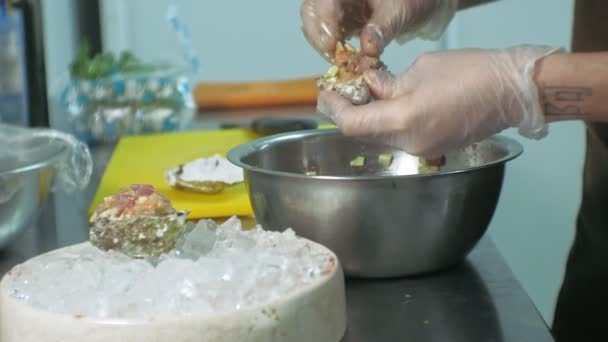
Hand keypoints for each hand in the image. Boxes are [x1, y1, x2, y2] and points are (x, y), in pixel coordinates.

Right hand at [300, 0, 457, 59]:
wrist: (427, 4)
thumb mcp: (401, 11)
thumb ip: (382, 28)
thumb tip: (367, 49)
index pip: (323, 1)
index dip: (323, 23)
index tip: (331, 46)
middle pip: (312, 13)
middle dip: (318, 36)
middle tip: (332, 57)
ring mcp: (340, 8)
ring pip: (318, 26)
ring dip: (326, 45)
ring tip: (342, 62)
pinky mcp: (345, 22)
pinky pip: (332, 36)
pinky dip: (337, 50)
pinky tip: (348, 61)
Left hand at [317, 45, 560, 157]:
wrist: (513, 92)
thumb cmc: (472, 72)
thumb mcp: (421, 69)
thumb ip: (388, 83)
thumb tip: (370, 88)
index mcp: (405, 120)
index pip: (352, 124)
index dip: (334, 109)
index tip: (327, 92)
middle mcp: (409, 143)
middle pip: (363, 134)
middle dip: (348, 112)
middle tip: (341, 89)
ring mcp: (422, 150)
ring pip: (379, 137)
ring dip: (367, 117)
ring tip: (364, 91)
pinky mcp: (432, 149)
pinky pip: (398, 138)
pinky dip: (386, 122)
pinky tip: (387, 102)